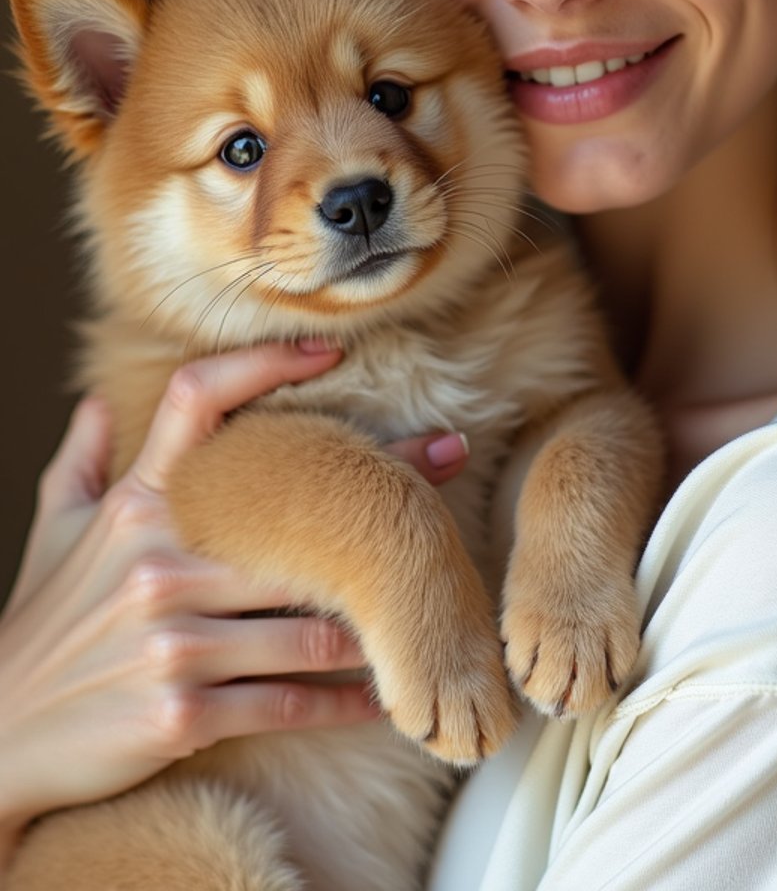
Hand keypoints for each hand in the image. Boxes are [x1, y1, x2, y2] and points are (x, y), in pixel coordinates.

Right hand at [0, 342, 468, 862]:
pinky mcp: (184, 713)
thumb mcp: (53, 533)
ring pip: (309, 614)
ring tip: (436, 585)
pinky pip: (290, 698)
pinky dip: (345, 697)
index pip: (199, 402)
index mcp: (135, 506)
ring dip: (378, 606)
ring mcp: (174, 639)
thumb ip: (80, 461)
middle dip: (378, 487)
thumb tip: (93, 397)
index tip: (331, 350)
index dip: (266, 364)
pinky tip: (386, 691)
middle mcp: (159, 561)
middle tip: (447, 457)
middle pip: (294, 511)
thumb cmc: (41, 627)